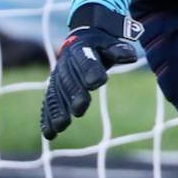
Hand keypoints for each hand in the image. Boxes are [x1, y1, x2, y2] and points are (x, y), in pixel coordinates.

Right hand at [39, 7, 141, 140]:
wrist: (79, 43)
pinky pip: (48, 104)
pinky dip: (47, 119)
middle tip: (80, 109)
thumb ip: (118, 50)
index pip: (85, 59)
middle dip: (73, 94)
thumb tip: (130, 56)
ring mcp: (56, 78)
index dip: (90, 69)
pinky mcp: (53, 90)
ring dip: (57, 110)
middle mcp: (65, 64)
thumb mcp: (110, 44)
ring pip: (55, 94)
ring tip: (61, 126)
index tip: (98, 81)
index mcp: (80, 49)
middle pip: (68, 80)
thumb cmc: (100, 47)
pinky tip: (49, 134)